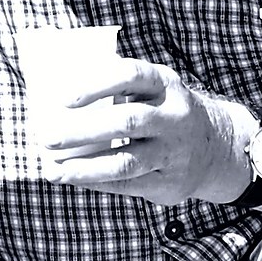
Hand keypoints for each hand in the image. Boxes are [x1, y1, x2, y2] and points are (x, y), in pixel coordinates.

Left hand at [42, 59, 255, 205]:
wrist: (215, 146)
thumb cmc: (162, 112)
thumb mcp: (152, 91)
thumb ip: (116, 90)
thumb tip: (53, 98)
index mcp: (164, 83)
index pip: (131, 76)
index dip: (96, 85)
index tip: (63, 99)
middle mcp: (174, 116)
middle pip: (126, 121)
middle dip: (81, 131)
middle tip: (46, 137)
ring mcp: (174, 151)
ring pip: (126, 161)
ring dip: (85, 167)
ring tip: (53, 170)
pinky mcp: (170, 181)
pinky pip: (128, 184)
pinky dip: (95, 182)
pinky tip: (73, 178)